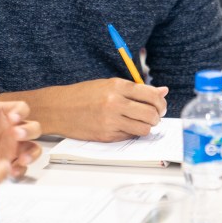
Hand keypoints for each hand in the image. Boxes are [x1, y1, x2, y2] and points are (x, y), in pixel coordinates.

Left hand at [0, 90, 41, 177]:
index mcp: (4, 113)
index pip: (22, 109)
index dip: (21, 112)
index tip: (12, 117)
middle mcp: (12, 129)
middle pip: (33, 128)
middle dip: (28, 132)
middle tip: (16, 135)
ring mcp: (12, 147)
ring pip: (33, 148)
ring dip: (31, 153)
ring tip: (22, 159)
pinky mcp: (8, 162)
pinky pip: (21, 167)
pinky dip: (20, 169)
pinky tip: (11, 171)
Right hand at [52, 78, 167, 141]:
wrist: (59, 108)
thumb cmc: (83, 95)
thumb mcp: (108, 85)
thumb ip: (136, 89)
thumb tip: (163, 91)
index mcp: (117, 86)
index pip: (151, 95)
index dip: (160, 102)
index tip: (160, 106)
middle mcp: (115, 102)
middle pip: (151, 113)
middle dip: (157, 117)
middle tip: (154, 117)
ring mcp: (111, 120)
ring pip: (144, 128)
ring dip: (147, 127)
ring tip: (140, 123)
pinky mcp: (107, 135)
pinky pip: (130, 137)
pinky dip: (132, 133)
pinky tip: (125, 127)